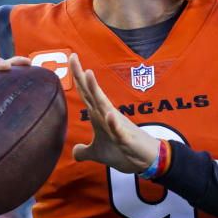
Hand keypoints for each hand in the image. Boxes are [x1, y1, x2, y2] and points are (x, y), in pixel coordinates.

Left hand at [69, 53, 160, 172]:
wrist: (146, 160)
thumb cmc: (123, 152)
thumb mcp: (98, 153)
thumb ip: (85, 151)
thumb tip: (75, 152)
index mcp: (99, 115)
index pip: (86, 93)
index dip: (77, 77)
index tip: (72, 57)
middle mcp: (107, 115)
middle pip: (92, 92)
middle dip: (82, 76)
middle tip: (73, 56)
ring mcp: (117, 125)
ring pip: (104, 105)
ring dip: (96, 90)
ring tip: (88, 74)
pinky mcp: (125, 138)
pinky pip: (118, 130)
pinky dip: (113, 122)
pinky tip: (108, 114)